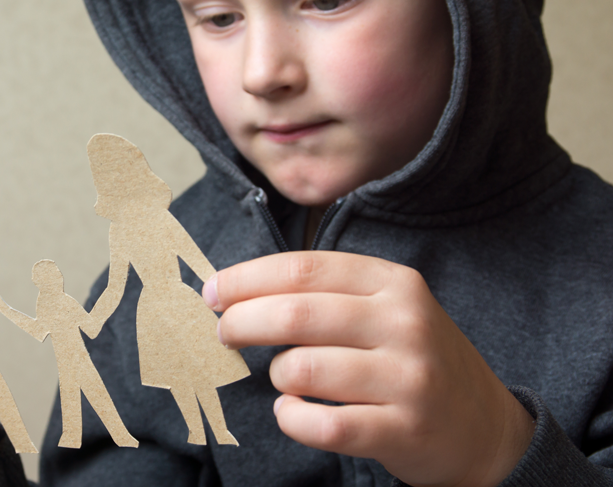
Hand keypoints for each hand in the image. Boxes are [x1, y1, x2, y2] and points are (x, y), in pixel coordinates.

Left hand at [204, 252, 533, 486]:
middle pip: (296, 313)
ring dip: (276, 376)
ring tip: (285, 379)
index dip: (247, 278)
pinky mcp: (404, 430)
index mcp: (393, 282)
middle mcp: (404, 323)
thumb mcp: (384, 309)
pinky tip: (293, 413)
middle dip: (242, 321)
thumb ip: (324, 294)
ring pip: (302, 369)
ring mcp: (408, 378)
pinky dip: (291, 420)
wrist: (485, 428)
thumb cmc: (410, 359)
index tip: (213, 292)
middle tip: (223, 333)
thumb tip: (236, 290)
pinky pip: (322, 425)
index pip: (302, 268)